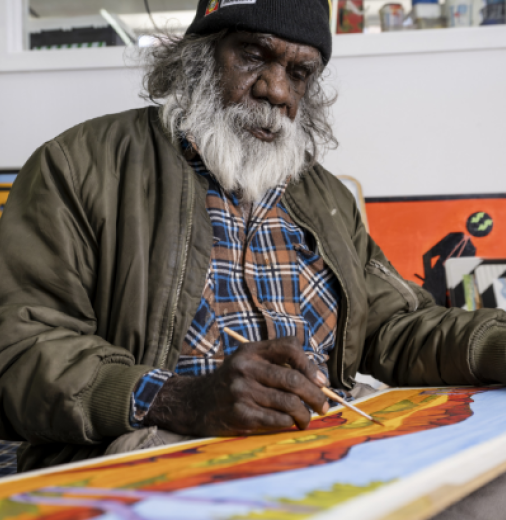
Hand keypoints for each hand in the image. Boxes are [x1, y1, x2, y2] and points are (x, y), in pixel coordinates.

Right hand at [144, 337, 329, 435]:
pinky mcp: (240, 414)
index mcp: (251, 351)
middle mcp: (246, 368)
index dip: (309, 364)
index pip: (289, 347)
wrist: (196, 402)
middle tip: (324, 406)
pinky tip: (289, 423)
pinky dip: (289, 423)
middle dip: (316, 396)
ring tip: (307, 419)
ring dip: (306, 415)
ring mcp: (242, 391)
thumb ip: (277, 363)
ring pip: (289, 403)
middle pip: (294, 380)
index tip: (320, 381)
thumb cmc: (232, 381)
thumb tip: (318, 379)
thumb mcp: (248, 361)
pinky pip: (277, 420)